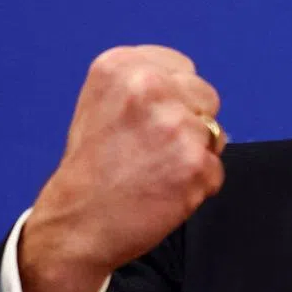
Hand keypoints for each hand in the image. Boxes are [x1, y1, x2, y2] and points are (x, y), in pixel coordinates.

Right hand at [18, 45, 225, 291]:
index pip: (183, 70)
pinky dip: (198, 185)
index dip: (173, 100)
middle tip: (152, 150)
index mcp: (122, 66)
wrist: (75, 225)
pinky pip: (216, 169)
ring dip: (195, 155)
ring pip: (215, 133)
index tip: (149, 121)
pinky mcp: (195, 161)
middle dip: (191, 123)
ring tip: (155, 171)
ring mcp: (175, 125)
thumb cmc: (91, 168)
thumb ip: (148, 86)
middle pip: (206, 97)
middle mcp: (150, 87)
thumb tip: (197, 95)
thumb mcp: (102, 103)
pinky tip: (164, 191)